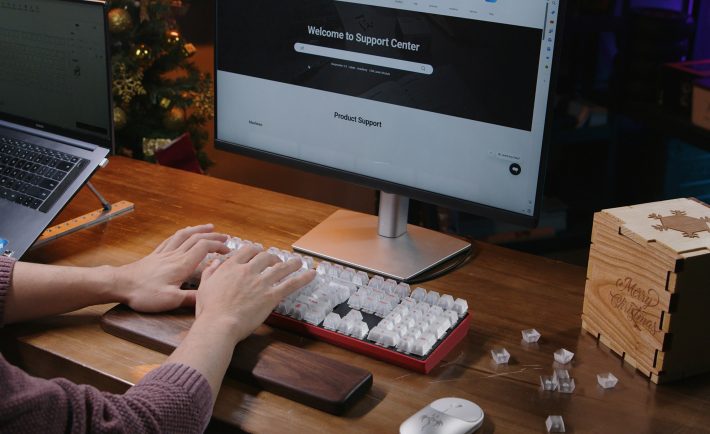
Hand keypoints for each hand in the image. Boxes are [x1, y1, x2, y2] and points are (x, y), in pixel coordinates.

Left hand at [114, 224, 229, 312]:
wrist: (120, 284)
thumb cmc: (144, 293)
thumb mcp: (170, 300)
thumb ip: (192, 298)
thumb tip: (210, 297)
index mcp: (182, 264)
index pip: (204, 247)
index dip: (218, 246)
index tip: (228, 251)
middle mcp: (175, 255)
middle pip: (197, 238)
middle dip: (213, 236)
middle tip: (225, 237)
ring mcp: (164, 253)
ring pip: (184, 235)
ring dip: (199, 230)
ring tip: (208, 227)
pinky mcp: (156, 255)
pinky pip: (172, 239)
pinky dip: (182, 233)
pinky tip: (184, 233)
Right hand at [195, 244, 315, 342]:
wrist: (218, 325)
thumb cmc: (209, 311)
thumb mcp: (204, 287)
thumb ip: (210, 272)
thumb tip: (215, 262)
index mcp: (231, 267)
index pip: (247, 251)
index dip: (255, 250)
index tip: (258, 252)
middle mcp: (247, 271)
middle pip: (265, 257)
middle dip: (273, 257)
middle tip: (276, 261)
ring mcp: (261, 282)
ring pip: (281, 267)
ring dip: (292, 263)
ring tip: (299, 262)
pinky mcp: (271, 296)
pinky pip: (291, 283)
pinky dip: (303, 278)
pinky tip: (312, 274)